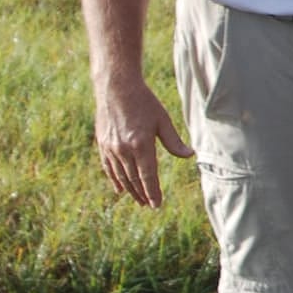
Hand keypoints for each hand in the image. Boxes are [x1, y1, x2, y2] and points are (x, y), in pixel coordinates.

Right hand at [94, 78, 194, 207]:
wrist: (115, 87)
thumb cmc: (144, 102)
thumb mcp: (162, 120)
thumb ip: (174, 141)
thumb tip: (190, 155)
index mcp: (141, 144)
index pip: (148, 176)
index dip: (153, 192)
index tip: (157, 205)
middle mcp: (124, 150)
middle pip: (134, 180)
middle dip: (142, 194)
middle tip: (149, 205)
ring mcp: (111, 148)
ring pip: (121, 176)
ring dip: (130, 190)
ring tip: (138, 200)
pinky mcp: (102, 144)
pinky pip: (108, 168)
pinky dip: (115, 180)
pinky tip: (120, 189)